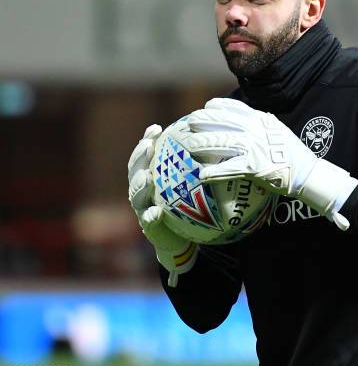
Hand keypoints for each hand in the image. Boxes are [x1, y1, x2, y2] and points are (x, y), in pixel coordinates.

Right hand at [128, 124, 196, 285]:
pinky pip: (148, 221)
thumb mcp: (193, 182)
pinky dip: (151, 216)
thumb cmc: (189, 203)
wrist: (183, 237)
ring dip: (140, 185)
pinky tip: (157, 212)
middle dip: (140, 157)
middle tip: (149, 147)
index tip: (157, 129)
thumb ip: (195, 164)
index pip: (145, 154)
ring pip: (136, 194)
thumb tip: (213, 138)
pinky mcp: (149, 227)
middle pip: (135, 170)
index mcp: (150, 174)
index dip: (147, 140)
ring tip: (148, 178)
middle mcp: (142, 190)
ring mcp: (142, 207)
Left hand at [177, 98, 357, 230]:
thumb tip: (239, 120)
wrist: (307, 171)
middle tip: (187, 126)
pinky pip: (228, 168)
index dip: (214, 107)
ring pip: (220, 142)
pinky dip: (213, 172)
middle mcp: (255, 129)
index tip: (204, 109)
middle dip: (200, 122)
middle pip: (220, 121)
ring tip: (188, 148)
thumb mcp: (275, 129)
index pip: (231, 106)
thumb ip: (258, 123)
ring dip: (200, 145)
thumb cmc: (290, 153)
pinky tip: (202, 174)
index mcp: (260, 118)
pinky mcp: (254, 167)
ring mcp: (254, 147)